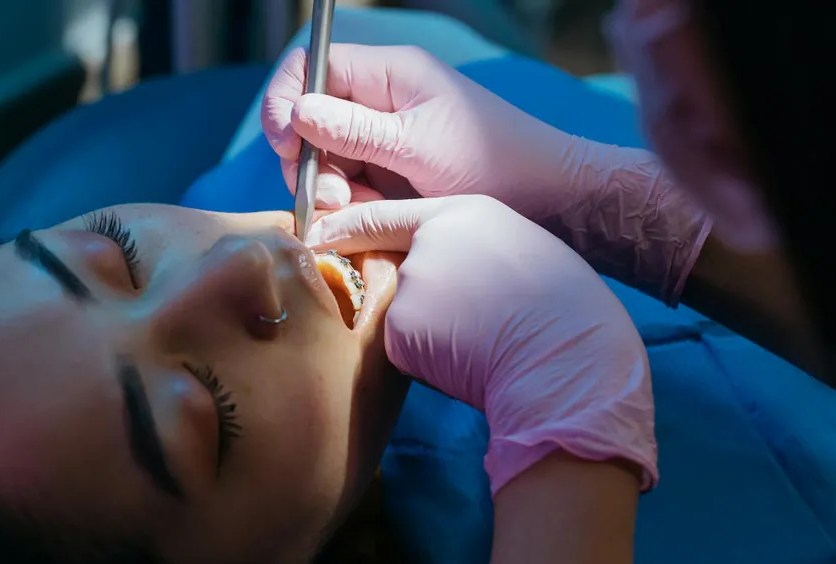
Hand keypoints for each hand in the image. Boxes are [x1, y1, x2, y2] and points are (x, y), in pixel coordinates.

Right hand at [261, 44, 592, 219]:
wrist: (548, 202)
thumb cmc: (494, 163)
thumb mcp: (418, 147)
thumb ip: (355, 132)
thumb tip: (298, 112)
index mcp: (389, 76)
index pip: (313, 69)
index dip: (288, 103)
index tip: (288, 147)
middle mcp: (382, 104)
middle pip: (312, 122)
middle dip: (310, 161)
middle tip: (334, 198)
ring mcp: (387, 142)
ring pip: (328, 161)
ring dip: (330, 190)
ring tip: (354, 211)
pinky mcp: (393, 178)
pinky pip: (351, 188)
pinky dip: (349, 207)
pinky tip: (364, 222)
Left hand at [305, 195, 656, 493]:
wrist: (568, 358)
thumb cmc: (563, 311)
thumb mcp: (518, 252)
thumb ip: (465, 250)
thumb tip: (436, 274)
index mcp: (462, 212)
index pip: (387, 216)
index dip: (349, 228)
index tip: (317, 234)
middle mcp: (426, 242)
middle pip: (395, 274)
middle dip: (421, 302)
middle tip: (478, 321)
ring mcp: (410, 285)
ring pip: (400, 317)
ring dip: (427, 334)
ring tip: (483, 339)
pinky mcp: (400, 331)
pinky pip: (403, 351)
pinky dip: (427, 362)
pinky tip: (467, 361)